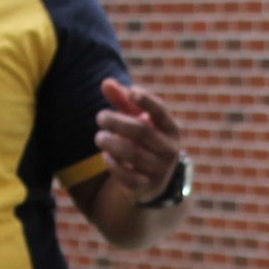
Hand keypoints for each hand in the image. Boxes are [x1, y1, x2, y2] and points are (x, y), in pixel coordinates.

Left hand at [96, 79, 183, 200]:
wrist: (154, 180)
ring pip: (134, 156)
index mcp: (170, 129)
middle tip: (99, 116)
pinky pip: (129, 178)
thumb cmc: (144, 141)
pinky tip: (105, 156)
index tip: (131, 92)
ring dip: (113, 144)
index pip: (160, 112)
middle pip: (142, 133)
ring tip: (98, 137)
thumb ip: (123, 101)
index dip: (147, 101)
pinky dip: (115, 166)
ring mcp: (159, 169)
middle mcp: (169, 149)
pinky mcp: (147, 186)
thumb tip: (106, 82)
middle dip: (118, 123)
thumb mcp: (138, 120)